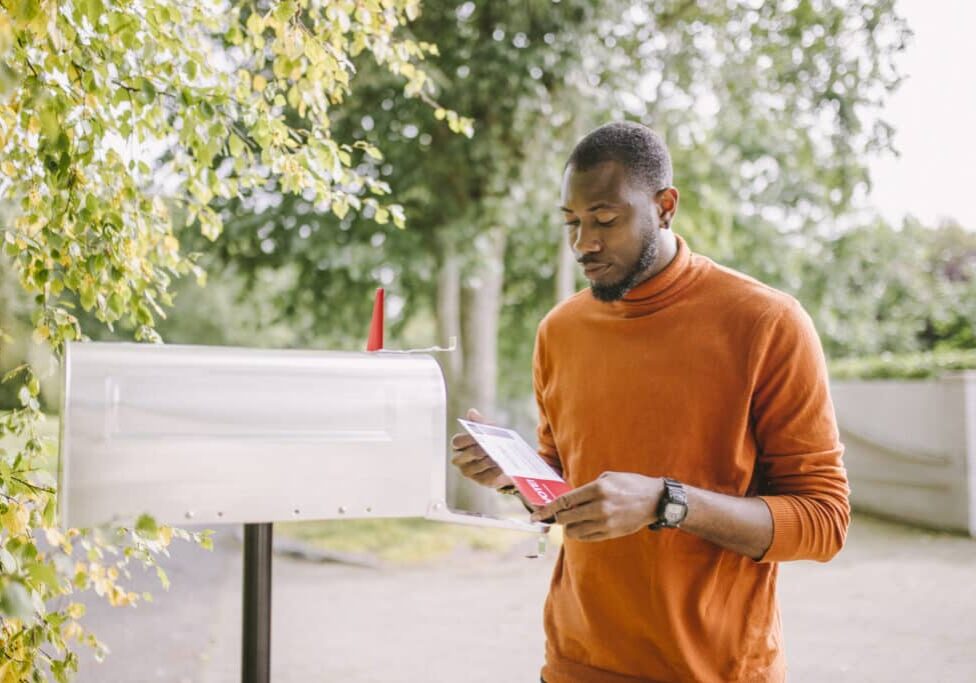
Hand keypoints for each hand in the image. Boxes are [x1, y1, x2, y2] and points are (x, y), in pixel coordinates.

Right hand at [450, 408, 512, 489]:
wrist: (507, 459)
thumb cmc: (493, 441)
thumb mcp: (489, 429)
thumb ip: (480, 422)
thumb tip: (471, 412)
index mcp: (459, 446)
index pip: (457, 442)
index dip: (467, 439)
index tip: (478, 436)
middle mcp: (460, 460)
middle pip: (467, 455)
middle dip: (478, 450)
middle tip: (488, 447)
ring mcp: (470, 472)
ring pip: (476, 466)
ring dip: (488, 461)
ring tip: (497, 456)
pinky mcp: (481, 481)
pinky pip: (486, 477)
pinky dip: (494, 471)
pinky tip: (501, 466)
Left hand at [530, 472, 663, 540]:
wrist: (654, 501)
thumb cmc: (630, 484)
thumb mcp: (608, 478)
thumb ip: (587, 488)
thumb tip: (569, 500)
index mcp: (598, 489)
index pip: (565, 501)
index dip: (547, 509)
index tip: (536, 515)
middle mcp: (600, 507)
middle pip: (566, 518)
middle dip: (557, 518)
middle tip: (555, 516)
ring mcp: (605, 522)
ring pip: (574, 531)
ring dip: (569, 527)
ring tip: (572, 521)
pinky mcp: (610, 533)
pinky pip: (587, 538)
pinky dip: (580, 533)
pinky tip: (583, 526)